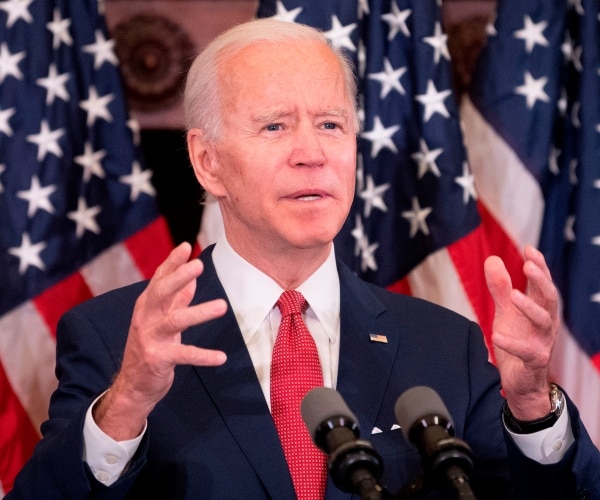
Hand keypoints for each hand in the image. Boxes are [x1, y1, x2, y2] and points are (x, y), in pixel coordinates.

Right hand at [94, 242, 227, 439]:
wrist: (133, 385)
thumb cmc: (151, 347)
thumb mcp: (162, 319)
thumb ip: (176, 299)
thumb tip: (193, 279)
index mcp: (147, 306)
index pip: (159, 279)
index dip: (172, 263)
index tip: (186, 246)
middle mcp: (145, 318)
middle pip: (160, 293)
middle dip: (178, 277)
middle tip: (198, 265)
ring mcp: (149, 338)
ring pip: (174, 321)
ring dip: (199, 312)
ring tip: (222, 306)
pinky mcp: (157, 359)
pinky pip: (183, 355)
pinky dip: (203, 355)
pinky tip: (221, 357)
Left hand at [484, 245, 559, 419]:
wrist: (521, 381)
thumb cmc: (517, 341)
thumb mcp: (505, 312)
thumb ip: (499, 287)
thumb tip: (492, 259)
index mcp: (540, 309)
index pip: (543, 283)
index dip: (539, 266)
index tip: (529, 248)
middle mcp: (545, 323)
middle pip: (550, 298)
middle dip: (541, 280)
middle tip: (528, 265)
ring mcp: (542, 342)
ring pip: (544, 322)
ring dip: (529, 307)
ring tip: (513, 295)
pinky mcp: (534, 361)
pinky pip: (526, 351)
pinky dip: (512, 343)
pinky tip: (496, 336)